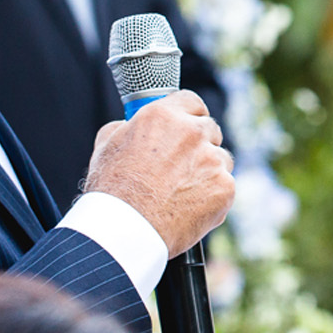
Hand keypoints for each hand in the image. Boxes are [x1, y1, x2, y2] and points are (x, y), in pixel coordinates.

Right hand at [84, 92, 232, 255]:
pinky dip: (213, 197)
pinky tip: (191, 208)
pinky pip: (226, 187)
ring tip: (184, 192)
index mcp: (163, 115)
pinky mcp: (225, 188)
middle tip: (183, 166)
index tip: (186, 127)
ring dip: (209, 171)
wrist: (124, 231)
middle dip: (200, 145)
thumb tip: (132, 123)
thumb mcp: (106, 145)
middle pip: (210, 129)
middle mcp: (192, 132)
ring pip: (221, 159)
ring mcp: (212, 160)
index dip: (188, 116)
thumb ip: (126, 127)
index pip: (191, 102)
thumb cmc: (111, 191)